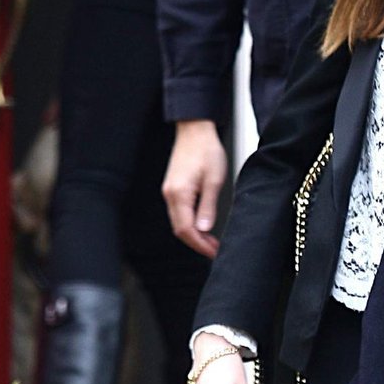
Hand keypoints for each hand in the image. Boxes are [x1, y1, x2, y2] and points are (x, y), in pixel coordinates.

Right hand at [163, 120, 225, 256]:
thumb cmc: (206, 150)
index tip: (213, 252)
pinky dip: (190, 223)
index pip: (187, 230)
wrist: (195, 130)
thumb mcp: (214, 180)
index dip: (200, 245)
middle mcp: (170, 195)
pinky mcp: (173, 188)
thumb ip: (208, 206)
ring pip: (179, 222)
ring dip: (194, 234)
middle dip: (197, 243)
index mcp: (179, 194)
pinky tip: (202, 226)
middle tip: (214, 250)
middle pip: (180, 229)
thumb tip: (204, 228)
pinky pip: (179, 212)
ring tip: (211, 241)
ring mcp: (170, 192)